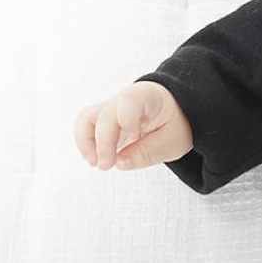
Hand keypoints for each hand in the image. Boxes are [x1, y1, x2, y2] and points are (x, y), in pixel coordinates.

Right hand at [74, 80, 193, 171]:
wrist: (174, 113)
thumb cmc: (175, 124)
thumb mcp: (173, 141)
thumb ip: (148, 152)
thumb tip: (119, 163)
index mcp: (147, 97)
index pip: (129, 102)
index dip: (127, 120)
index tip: (133, 136)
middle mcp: (124, 99)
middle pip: (104, 114)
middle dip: (103, 142)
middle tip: (107, 165)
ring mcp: (111, 109)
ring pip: (87, 118)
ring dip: (86, 143)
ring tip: (96, 163)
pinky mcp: (104, 121)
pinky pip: (86, 128)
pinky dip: (87, 145)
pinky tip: (95, 160)